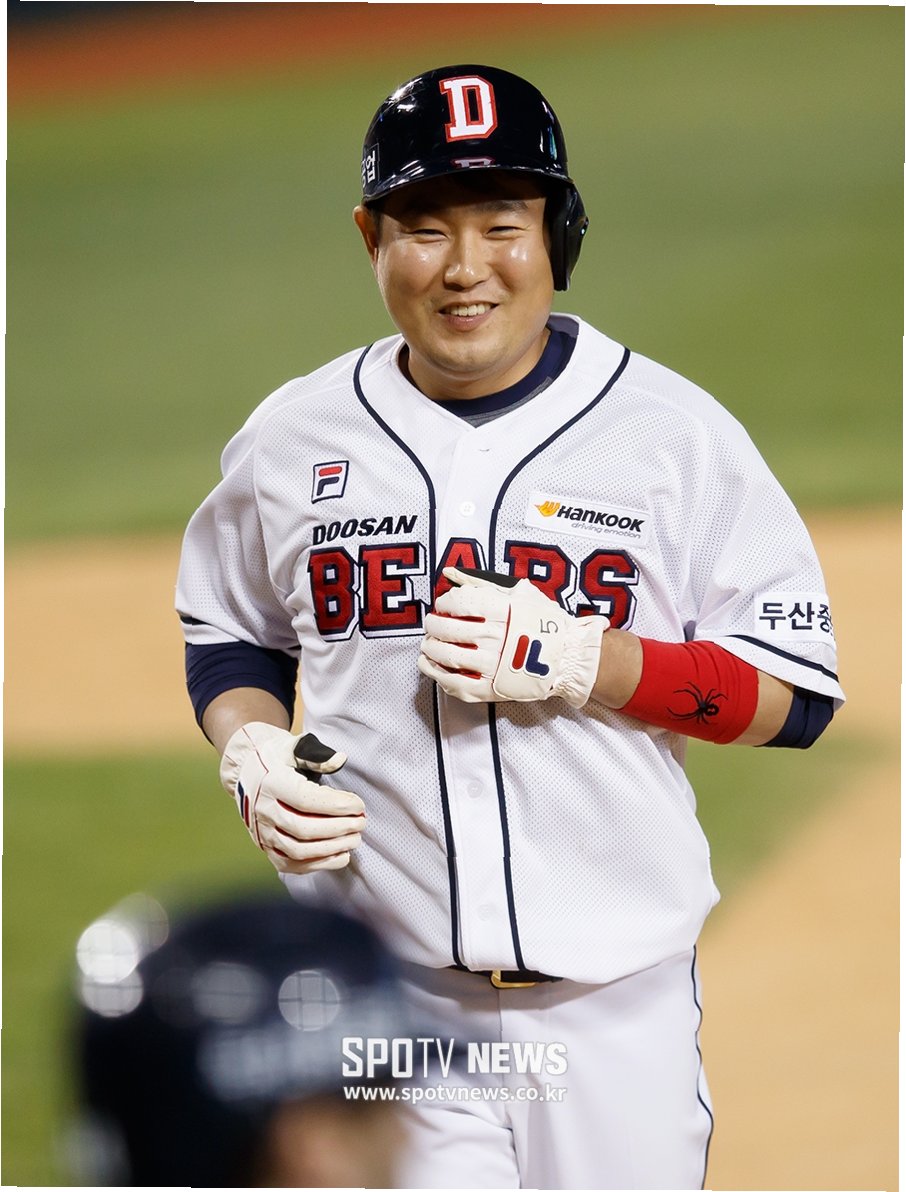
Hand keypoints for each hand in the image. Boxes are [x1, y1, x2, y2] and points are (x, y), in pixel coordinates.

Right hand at [220, 723, 365, 874]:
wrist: (247, 772)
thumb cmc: (276, 758)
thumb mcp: (294, 747)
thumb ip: (317, 754)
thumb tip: (340, 759)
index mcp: (271, 784)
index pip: (305, 800)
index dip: (336, 805)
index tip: (359, 805)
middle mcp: (264, 812)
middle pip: (303, 829)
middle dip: (338, 829)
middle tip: (361, 822)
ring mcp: (263, 833)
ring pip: (298, 851)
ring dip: (332, 848)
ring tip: (355, 839)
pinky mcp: (266, 849)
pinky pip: (292, 865)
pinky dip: (318, 864)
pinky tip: (341, 855)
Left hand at [418, 567, 608, 707]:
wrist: (568, 657)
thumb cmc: (544, 622)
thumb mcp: (517, 592)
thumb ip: (480, 582)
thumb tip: (449, 572)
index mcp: (502, 610)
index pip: (457, 603)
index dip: (443, 603)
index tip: (443, 606)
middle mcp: (495, 636)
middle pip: (446, 629)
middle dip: (432, 625)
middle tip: (431, 624)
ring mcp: (492, 665)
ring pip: (446, 656)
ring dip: (430, 649)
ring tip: (428, 644)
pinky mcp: (491, 688)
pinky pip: (455, 684)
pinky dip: (437, 674)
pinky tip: (430, 665)